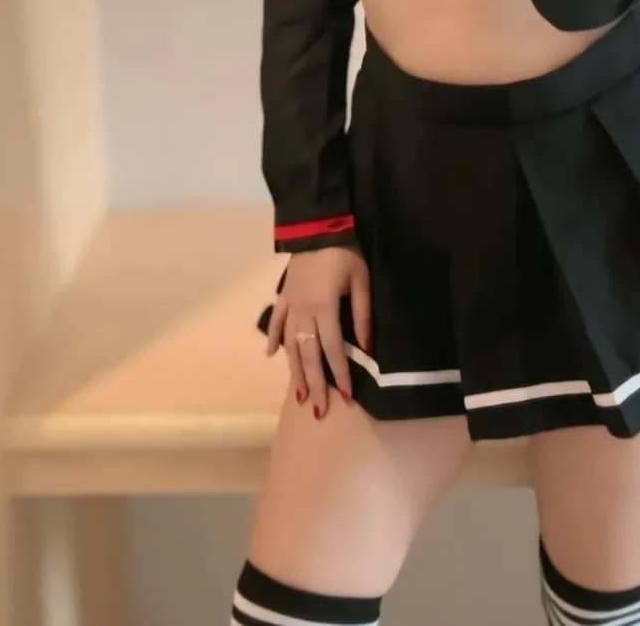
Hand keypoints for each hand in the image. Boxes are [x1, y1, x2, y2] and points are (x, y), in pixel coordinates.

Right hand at [264, 246, 371, 418]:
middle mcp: (304, 313)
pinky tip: (272, 355)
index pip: (333, 349)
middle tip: (319, 412)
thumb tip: (367, 347)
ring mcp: (290, 305)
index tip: (345, 398)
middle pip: (309, 355)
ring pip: (291, 345)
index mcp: (324, 309)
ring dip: (295, 371)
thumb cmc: (344, 253)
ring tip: (300, 396)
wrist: (316, 227)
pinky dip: (275, 339)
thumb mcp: (361, 280)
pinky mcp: (284, 296)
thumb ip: (362, 315)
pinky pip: (277, 321)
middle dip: (315, 384)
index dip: (339, 374)